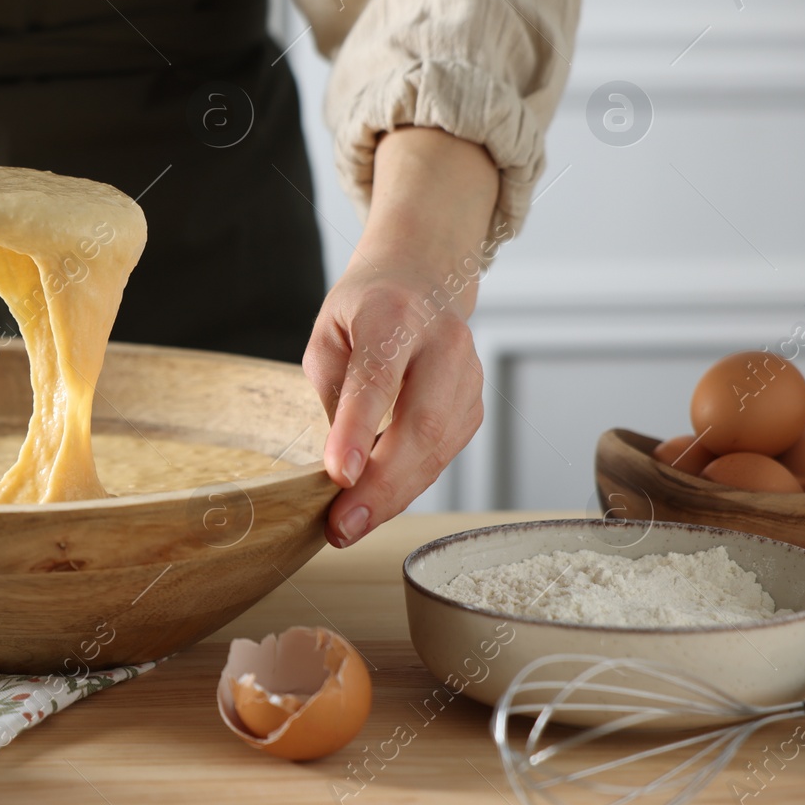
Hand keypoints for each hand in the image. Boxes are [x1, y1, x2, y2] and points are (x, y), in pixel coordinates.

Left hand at [304, 261, 484, 546]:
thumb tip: (343, 465)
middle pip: (420, 423)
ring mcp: (468, 374)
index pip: (377, 379)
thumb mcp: (329, 335)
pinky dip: (411, 483)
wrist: (422, 279)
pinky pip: (444, 454)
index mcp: (394, 314)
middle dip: (381, 485)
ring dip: (395, 495)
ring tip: (351, 525)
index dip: (358, 430)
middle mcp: (442, 342)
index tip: (338, 474)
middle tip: (342, 525)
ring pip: (438, 447)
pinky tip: (380, 501)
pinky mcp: (475, 403)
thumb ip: (334, 392)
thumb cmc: (365, 310)